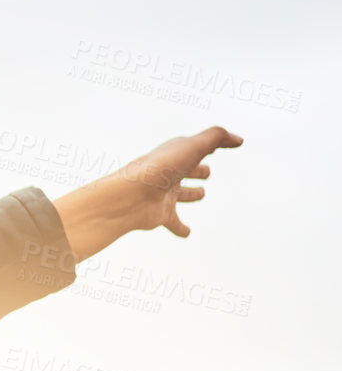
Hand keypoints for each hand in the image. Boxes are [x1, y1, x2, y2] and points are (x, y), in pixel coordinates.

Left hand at [115, 124, 243, 238]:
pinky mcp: (162, 214)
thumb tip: (238, 139)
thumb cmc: (160, 168)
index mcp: (174, 155)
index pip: (193, 148)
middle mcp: (168, 174)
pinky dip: (181, 228)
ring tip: (200, 194)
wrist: (131, 196)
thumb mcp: (193, 146)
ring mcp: (164, 195)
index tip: (214, 147)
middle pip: (186, 171)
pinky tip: (187, 233)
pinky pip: (174, 223)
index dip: (205, 146)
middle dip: (197, 170)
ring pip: (181, 194)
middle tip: (205, 172)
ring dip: (191, 194)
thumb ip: (216, 137)